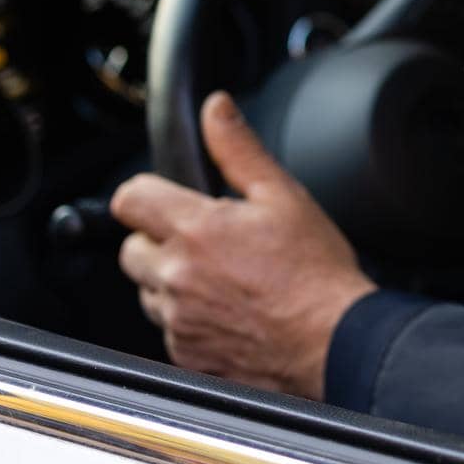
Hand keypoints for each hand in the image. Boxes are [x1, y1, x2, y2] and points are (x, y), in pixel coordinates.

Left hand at [110, 92, 375, 398]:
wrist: (333, 339)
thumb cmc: (316, 272)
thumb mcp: (284, 195)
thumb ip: (239, 149)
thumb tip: (217, 110)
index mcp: (196, 229)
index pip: (129, 199)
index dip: (148, 194)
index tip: (168, 200)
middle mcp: (176, 275)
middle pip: (131, 249)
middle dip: (161, 240)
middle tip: (208, 242)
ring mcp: (177, 319)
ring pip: (149, 291)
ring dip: (172, 281)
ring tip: (224, 279)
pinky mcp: (185, 353)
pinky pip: (169, 329)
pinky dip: (189, 319)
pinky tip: (229, 310)